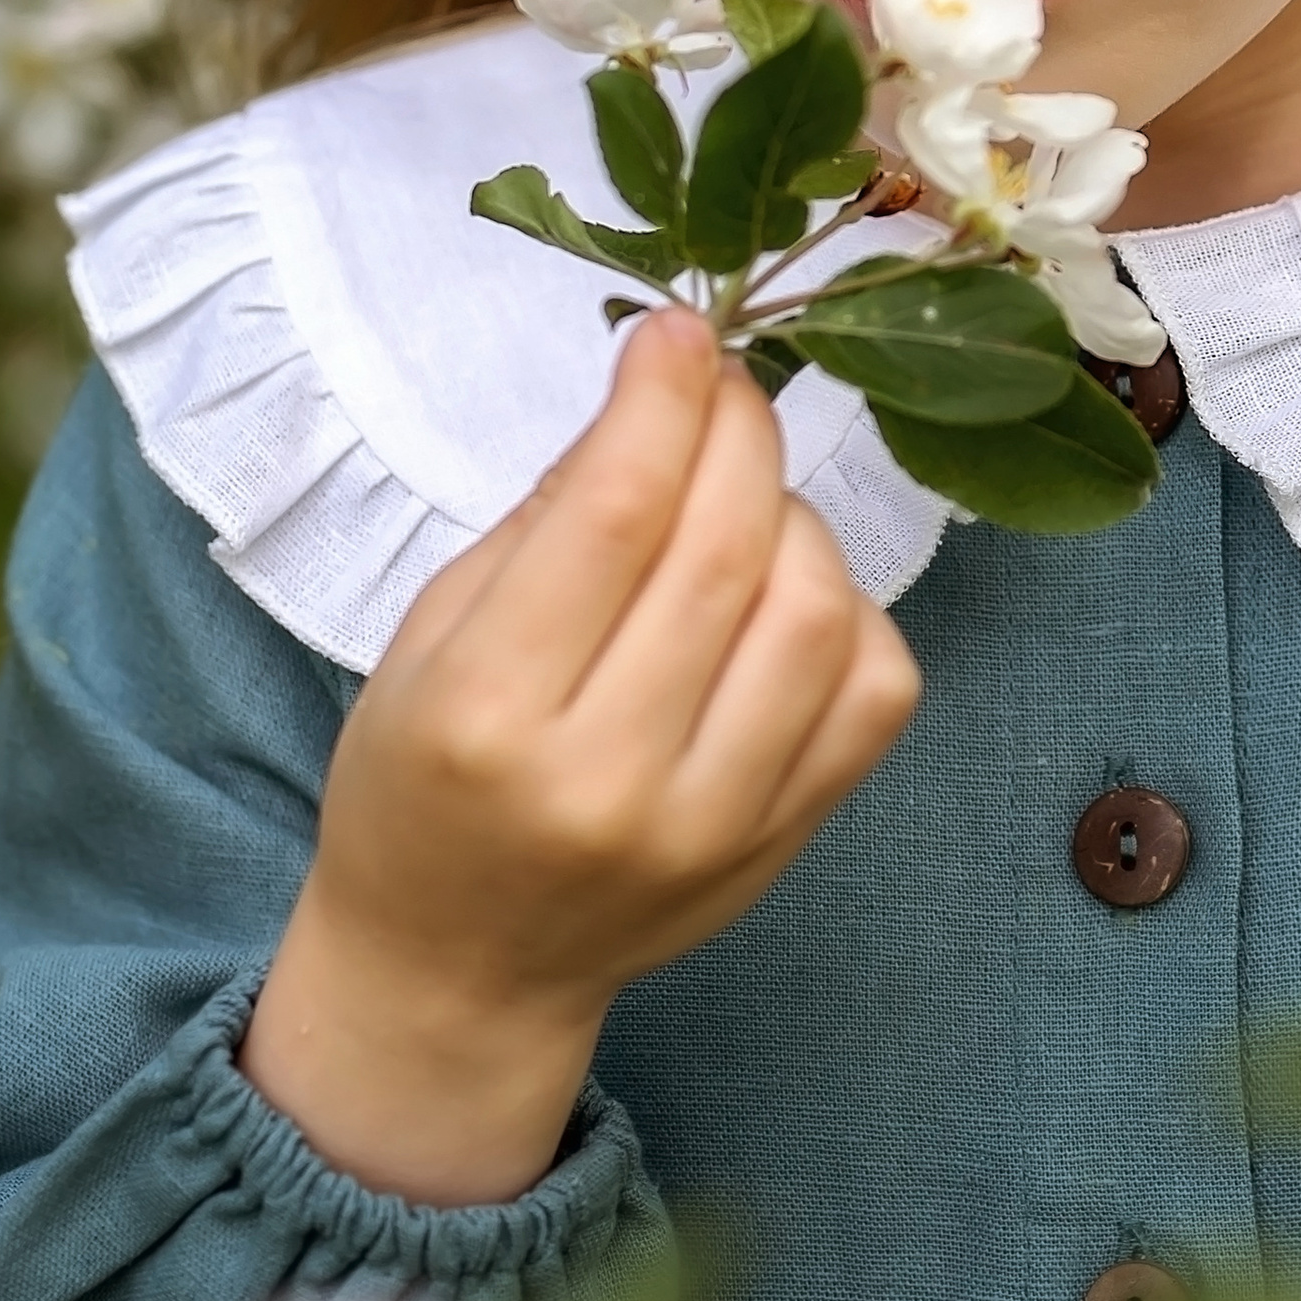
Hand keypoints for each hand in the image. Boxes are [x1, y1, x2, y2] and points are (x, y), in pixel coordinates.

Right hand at [241, 305, 919, 1201]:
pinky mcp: (781, 847)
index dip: (662, 397)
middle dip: (736, 429)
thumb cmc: (424, 778)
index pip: (614, 515)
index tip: (676, 329)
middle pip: (725, 550)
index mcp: (488, 713)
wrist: (458, 971)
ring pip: (815, 613)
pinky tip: (787, 595)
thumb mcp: (433, 633)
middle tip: (718, 386)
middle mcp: (607, 780)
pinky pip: (875, 692)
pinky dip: (850, 611)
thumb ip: (547, 516)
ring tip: (740, 502)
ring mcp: (711, 826)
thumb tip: (659, 392)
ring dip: (792, 516)